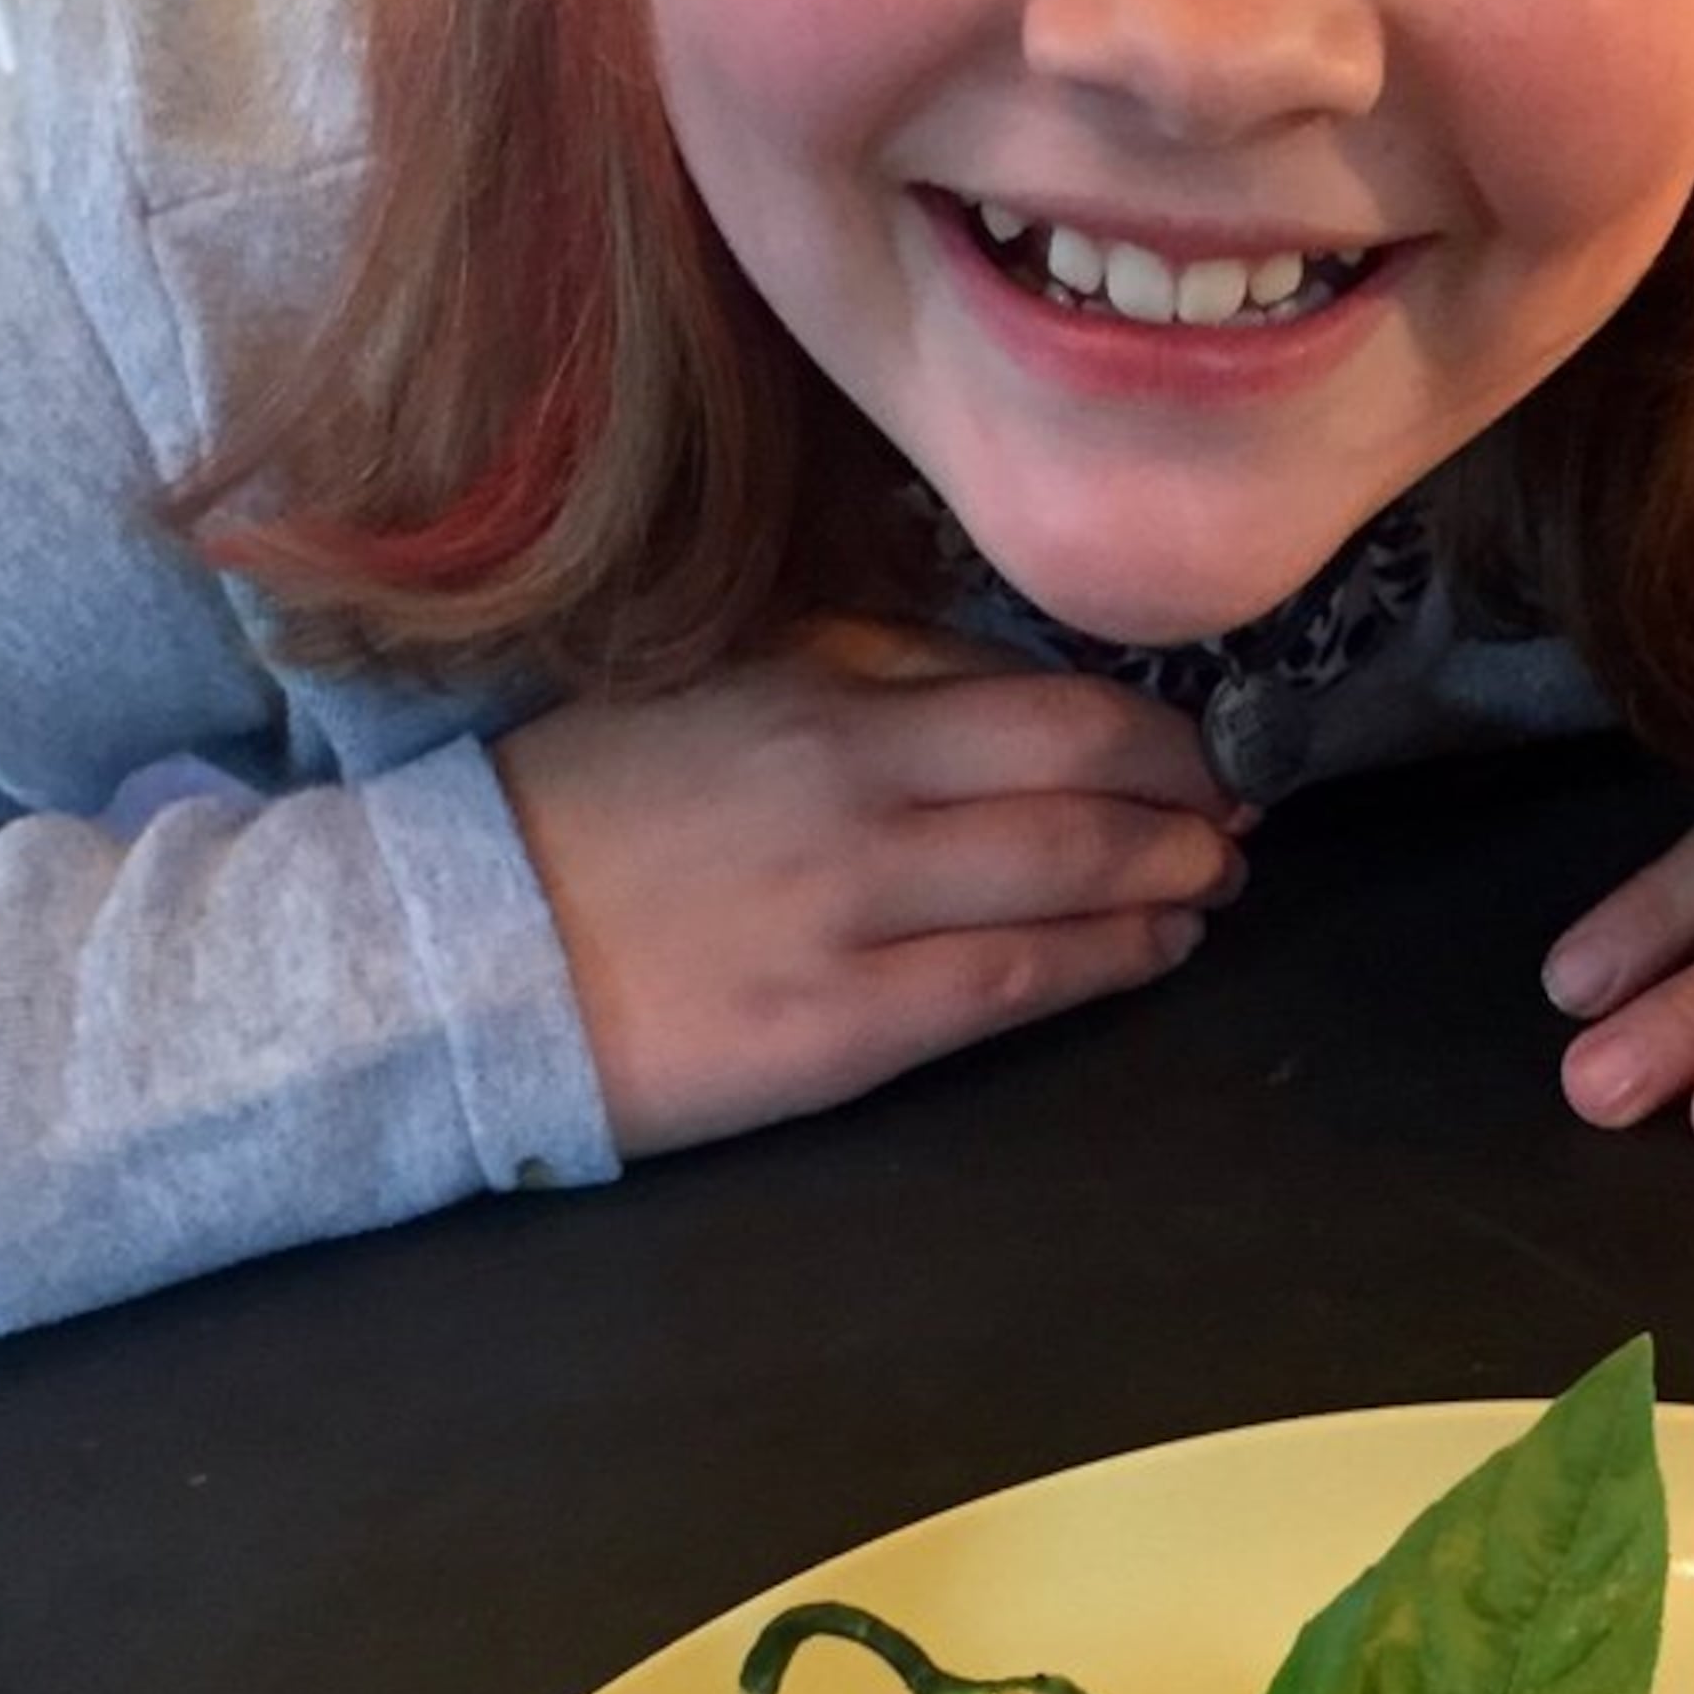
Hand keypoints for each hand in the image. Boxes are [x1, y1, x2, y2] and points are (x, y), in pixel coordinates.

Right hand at [497, 621, 1242, 1158]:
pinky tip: (1157, 948)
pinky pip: (1015, 982)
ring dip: (1171, 874)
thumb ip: (857, 668)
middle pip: (1082, 770)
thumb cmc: (583, 816)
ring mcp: (851, 910)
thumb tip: (1001, 678)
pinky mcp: (839, 1025)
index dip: (1149, 724)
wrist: (452, 950)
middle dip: (1187, 793)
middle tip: (1240, 810)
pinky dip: (1112, 958)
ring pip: (1070, 875)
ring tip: (1216, 879)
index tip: (1198, 742)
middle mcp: (854, 788)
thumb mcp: (715, 689)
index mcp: (822, 697)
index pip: (1039, 694)